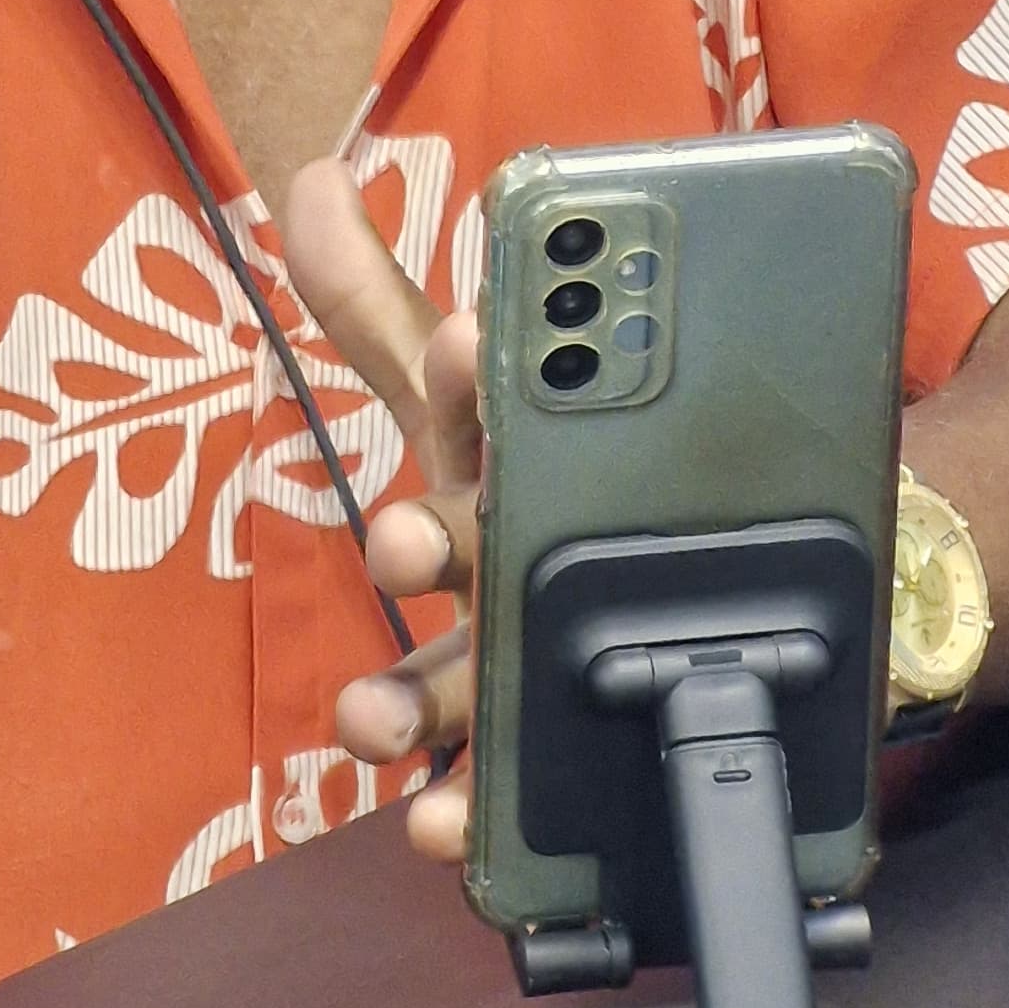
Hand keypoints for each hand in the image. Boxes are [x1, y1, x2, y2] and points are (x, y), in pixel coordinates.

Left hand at [279, 157, 480, 861]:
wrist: (701, 606)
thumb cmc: (525, 486)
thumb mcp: (447, 397)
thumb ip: (370, 301)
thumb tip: (307, 178)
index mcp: (501, 460)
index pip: (486, 400)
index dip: (478, 368)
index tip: (472, 333)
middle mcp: (523, 555)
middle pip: (479, 547)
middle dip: (434, 544)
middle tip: (402, 541)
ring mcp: (534, 657)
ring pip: (486, 681)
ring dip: (425, 703)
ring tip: (373, 717)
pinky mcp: (532, 750)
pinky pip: (506, 792)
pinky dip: (475, 819)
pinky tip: (434, 828)